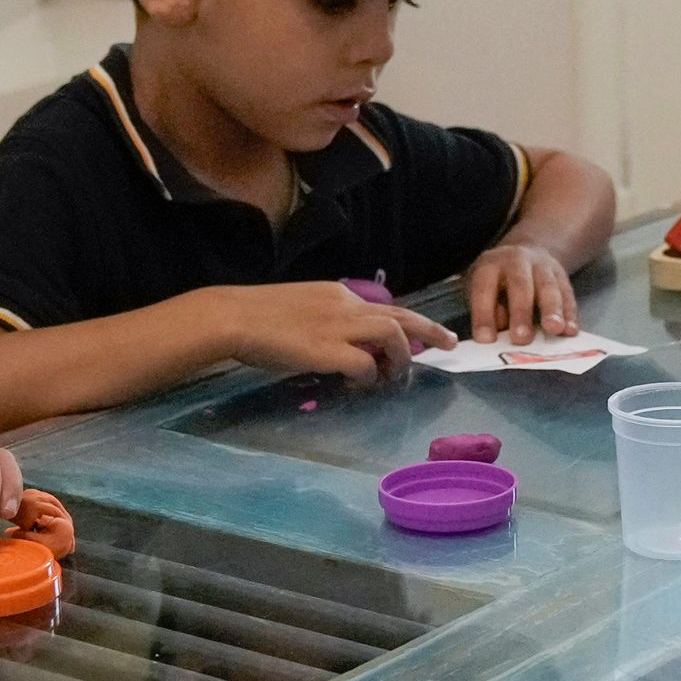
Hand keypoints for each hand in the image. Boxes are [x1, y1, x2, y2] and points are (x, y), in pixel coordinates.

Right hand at [225, 283, 456, 386]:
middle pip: (401, 315)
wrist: (232, 316)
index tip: (417, 337)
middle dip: (429, 331)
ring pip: (393, 335)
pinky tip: (360, 386)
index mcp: (338, 295)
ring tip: (396, 377)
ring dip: (401, 358)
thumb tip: (336, 344)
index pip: (382, 307)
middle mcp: (346, 305)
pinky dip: (369, 377)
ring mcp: (339, 327)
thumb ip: (324, 322)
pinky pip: (365, 365)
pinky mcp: (329, 350)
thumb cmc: (255, 316)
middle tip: (448, 345)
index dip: (404, 323)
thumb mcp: (299, 310)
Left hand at [466, 244, 580, 344]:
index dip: (484, 315)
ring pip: (548, 288)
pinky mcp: (561, 276)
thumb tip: (499, 332)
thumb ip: (488, 311)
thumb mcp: (479, 290)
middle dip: (521, 313)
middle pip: (520, 285)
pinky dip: (569, 314)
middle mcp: (516, 261)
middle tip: (521, 338)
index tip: (486, 340)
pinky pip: (567, 295)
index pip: (484, 290)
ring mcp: (542, 266)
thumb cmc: (494, 282)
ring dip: (552, 310)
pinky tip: (570, 330)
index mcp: (489, 266)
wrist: (521, 255)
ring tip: (554, 330)